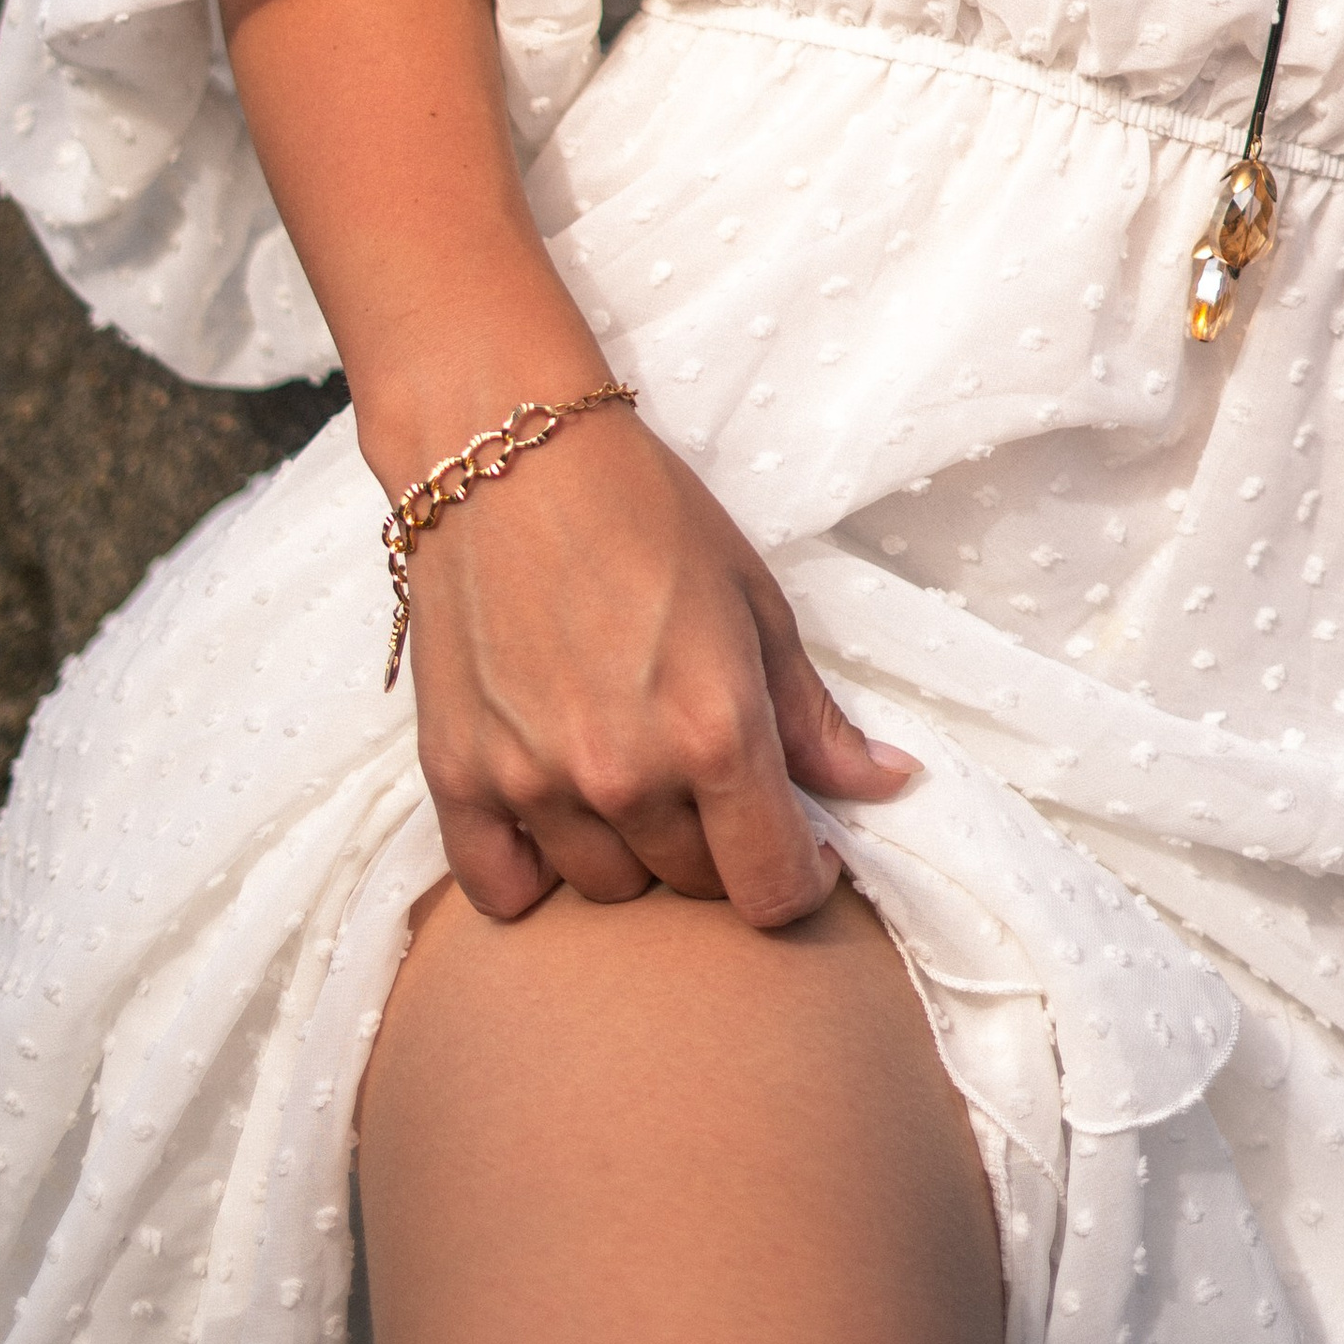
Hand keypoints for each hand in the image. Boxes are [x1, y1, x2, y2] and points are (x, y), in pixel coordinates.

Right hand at [396, 400, 915, 929]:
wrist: (509, 453)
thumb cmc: (645, 511)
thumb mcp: (755, 602)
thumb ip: (814, 716)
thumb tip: (887, 785)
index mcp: (714, 733)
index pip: (772, 889)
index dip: (802, 882)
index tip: (804, 851)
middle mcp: (624, 777)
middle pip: (691, 887)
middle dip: (720, 847)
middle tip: (713, 779)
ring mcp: (533, 786)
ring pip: (605, 888)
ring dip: (633, 851)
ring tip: (635, 772)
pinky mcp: (456, 778)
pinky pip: (503, 891)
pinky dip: (535, 873)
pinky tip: (557, 813)